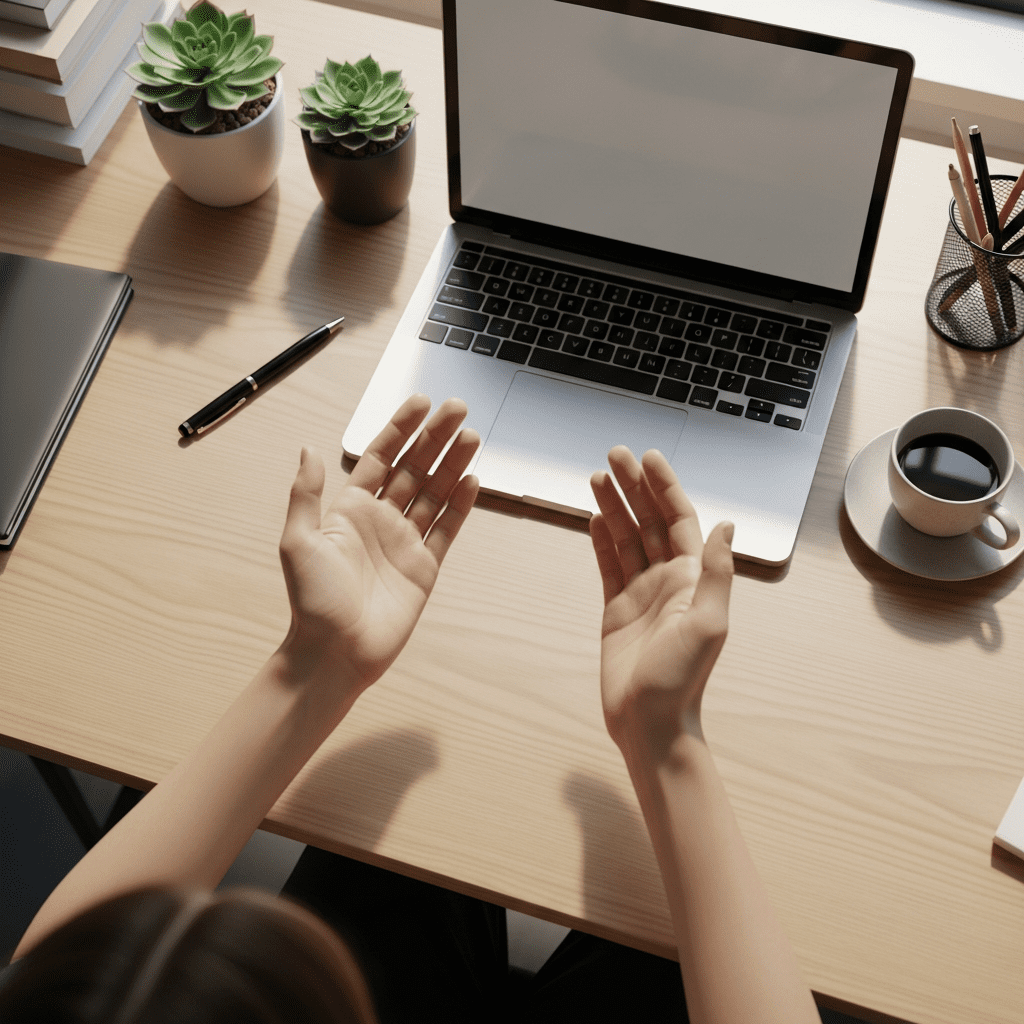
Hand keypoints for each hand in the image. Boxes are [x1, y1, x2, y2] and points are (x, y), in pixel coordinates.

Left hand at [278, 395, 479, 700]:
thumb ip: (306, 493)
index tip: (421, 404)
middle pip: (414, 468)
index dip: (400, 429)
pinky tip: (473, 480)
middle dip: (435, 438)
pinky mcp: (424, 568)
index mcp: (350, 510)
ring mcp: (405, 543)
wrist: (335, 653)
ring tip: (472, 436)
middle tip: (458, 409)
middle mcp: (380, 521)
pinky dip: (461, 505)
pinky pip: (447, 530)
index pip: (380, 457)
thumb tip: (307, 449)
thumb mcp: (297, 541)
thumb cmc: (312, 601)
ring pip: (435, 493)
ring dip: (453, 464)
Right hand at [589, 446, 733, 764]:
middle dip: (633, 486)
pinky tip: (595, 516)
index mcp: (693, 578)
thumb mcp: (709, 623)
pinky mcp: (617, 608)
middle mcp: (668, 579)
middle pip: (649, 521)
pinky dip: (601, 539)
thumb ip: (717, 572)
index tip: (649, 458)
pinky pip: (608, 564)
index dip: (664, 487)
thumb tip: (728, 524)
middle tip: (614, 455)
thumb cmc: (682, 678)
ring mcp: (641, 592)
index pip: (678, 519)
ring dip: (614, 506)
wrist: (649, 721)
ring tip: (596, 477)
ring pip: (626, 537)